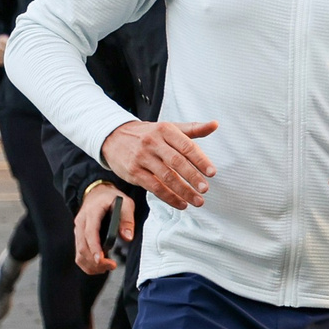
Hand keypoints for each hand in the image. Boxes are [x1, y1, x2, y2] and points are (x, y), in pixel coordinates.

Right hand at [73, 183, 133, 274]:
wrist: (97, 193)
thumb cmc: (111, 198)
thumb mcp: (125, 203)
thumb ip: (127, 219)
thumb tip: (127, 237)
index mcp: (91, 213)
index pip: (90, 233)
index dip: (94, 248)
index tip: (101, 260)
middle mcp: (81, 223)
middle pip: (82, 247)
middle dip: (96, 261)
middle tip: (112, 266)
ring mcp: (78, 231)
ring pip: (79, 253)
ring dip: (92, 265)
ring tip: (108, 267)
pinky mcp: (79, 237)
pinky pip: (79, 255)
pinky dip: (88, 264)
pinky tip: (100, 266)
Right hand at [102, 119, 217, 210]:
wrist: (114, 137)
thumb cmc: (147, 134)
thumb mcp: (169, 128)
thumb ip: (193, 129)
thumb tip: (215, 124)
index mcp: (165, 130)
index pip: (186, 146)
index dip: (200, 160)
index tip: (211, 172)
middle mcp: (153, 142)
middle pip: (176, 162)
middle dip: (192, 177)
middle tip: (205, 189)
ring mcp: (142, 158)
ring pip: (166, 177)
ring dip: (183, 191)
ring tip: (197, 200)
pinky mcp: (134, 172)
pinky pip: (154, 187)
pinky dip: (169, 197)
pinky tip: (180, 203)